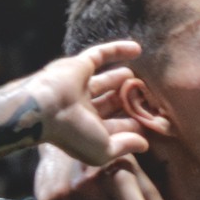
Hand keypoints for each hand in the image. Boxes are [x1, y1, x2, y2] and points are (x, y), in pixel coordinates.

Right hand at [36, 43, 141, 174]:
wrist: (44, 109)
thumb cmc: (72, 134)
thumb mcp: (103, 150)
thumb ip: (124, 147)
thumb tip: (144, 145)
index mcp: (86, 131)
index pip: (115, 127)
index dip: (133, 125)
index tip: (155, 122)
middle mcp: (82, 109)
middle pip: (110, 104)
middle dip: (128, 102)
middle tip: (149, 98)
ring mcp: (79, 86)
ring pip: (105, 81)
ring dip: (121, 79)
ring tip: (139, 78)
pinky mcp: (79, 65)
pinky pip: (100, 54)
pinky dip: (118, 50)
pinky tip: (138, 49)